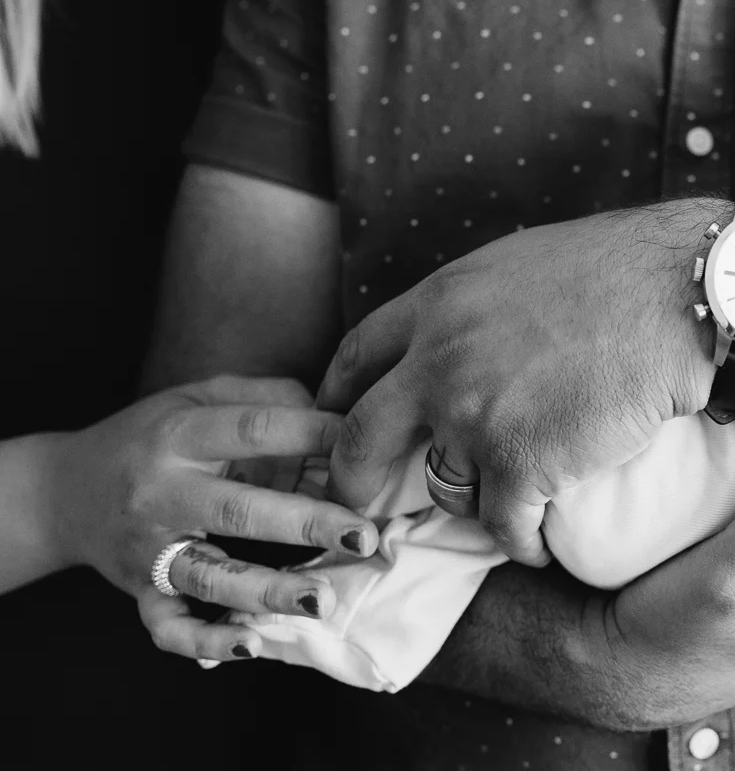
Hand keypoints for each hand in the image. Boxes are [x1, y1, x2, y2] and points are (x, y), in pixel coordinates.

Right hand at [47, 376, 377, 661]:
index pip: (252, 430)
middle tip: (363, 536)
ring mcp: (149, 548)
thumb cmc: (150, 438)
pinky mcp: (140, 592)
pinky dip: (206, 641)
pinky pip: (169, 626)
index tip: (366, 445)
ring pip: (209, 575)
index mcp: (178, 436)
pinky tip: (252, 644)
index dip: (312, 433)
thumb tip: (337, 411)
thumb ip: (263, 397)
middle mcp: (161, 493)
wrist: (60, 492)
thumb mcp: (196, 398)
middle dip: (306, 523)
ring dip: (267, 591)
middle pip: (237, 510)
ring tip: (321, 599)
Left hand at [318, 201, 723, 565]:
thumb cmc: (622, 269)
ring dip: (469, 503)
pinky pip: (502, 528)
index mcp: (438, 304)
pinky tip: (535, 547)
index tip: (332, 415)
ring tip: (498, 511)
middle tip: (356, 498)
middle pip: (361, 434)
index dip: (337, 391)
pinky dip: (520, 544)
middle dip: (349, 475)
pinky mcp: (522, 466)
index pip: (357, 353)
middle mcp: (439, 362)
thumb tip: (471, 334)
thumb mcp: (520, 266)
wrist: (680, 297)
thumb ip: (475, 306)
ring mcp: (475, 418)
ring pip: (442, 486)